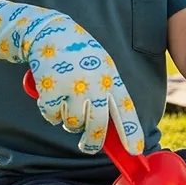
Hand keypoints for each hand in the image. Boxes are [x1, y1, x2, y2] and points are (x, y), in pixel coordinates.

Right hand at [0, 0, 142, 154]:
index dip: (131, 132)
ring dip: (68, 121)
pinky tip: (52, 94)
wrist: (52, 33)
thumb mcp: (102, 67)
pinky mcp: (52, 91)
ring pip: (73, 124)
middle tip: (89, 147)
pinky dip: (50, 112)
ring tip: (67, 101)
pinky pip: (52, 117)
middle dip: (93, 143)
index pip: (125, 110)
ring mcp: (73, 88)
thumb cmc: (80, 54)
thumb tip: (109, 128)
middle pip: (97, 127)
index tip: (135, 151)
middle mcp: (95, 85)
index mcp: (111, 78)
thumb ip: (107, 92)